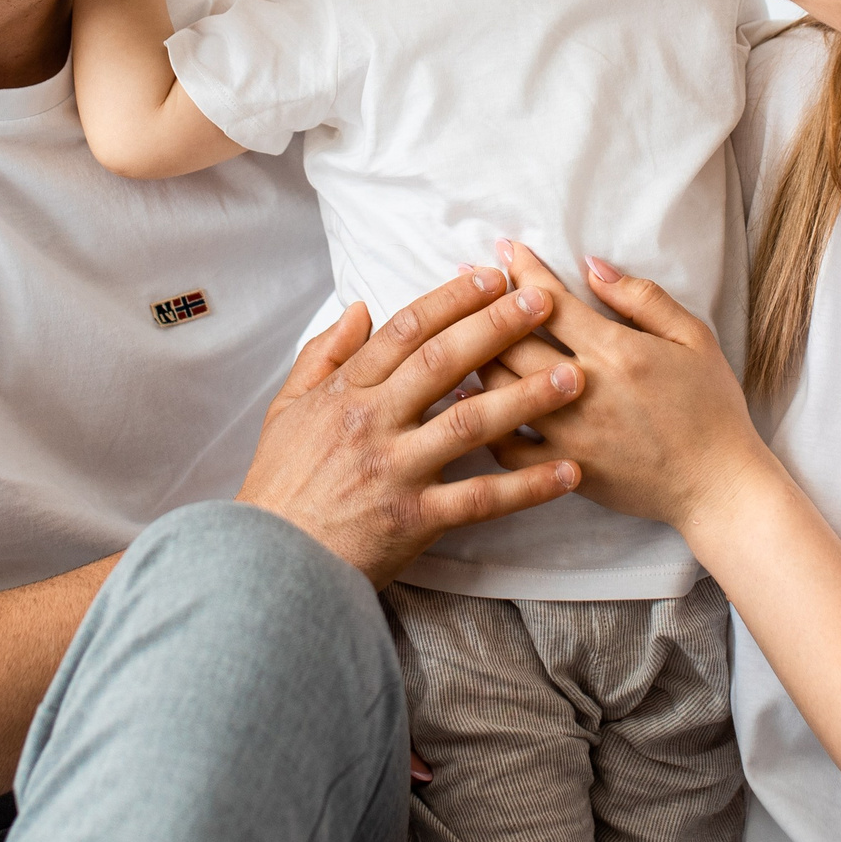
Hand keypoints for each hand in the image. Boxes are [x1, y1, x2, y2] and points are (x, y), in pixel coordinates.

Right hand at [237, 269, 585, 585]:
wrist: (268, 563)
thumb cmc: (279, 487)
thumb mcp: (285, 409)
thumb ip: (324, 355)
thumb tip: (359, 307)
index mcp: (346, 392)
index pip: (407, 331)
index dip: (454, 299)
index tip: (495, 278)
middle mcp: (373, 422)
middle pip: (444, 362)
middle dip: (498, 328)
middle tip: (545, 302)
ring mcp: (396, 470)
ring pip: (470, 423)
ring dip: (526, 397)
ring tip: (573, 377)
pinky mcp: (414, 518)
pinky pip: (481, 499)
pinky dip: (527, 486)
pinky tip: (568, 472)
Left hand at [481, 242, 775, 533]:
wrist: (719, 485)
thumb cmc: (712, 407)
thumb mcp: (693, 338)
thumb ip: (641, 297)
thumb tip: (592, 265)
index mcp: (616, 351)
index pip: (550, 300)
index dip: (522, 269)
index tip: (505, 248)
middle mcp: (584, 390)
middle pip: (511, 340)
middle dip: (483, 303)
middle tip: (464, 280)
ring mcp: (569, 434)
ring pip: (499, 388)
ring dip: (475, 355)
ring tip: (460, 333)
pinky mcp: (563, 470)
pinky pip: (505, 445)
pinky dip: (482, 419)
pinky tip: (471, 397)